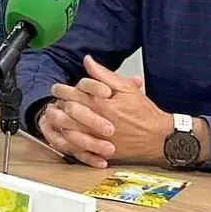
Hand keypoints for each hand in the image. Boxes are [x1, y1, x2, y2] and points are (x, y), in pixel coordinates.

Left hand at [52, 55, 171, 166]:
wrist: (158, 137)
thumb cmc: (143, 112)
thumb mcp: (126, 88)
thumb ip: (103, 74)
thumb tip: (88, 60)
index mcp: (103, 103)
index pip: (73, 93)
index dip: (61, 90)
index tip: (57, 89)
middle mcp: (98, 120)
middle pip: (67, 111)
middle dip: (56, 105)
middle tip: (52, 102)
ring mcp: (98, 138)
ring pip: (68, 129)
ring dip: (57, 122)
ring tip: (52, 117)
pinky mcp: (100, 151)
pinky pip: (77, 148)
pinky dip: (67, 141)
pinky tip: (63, 134)